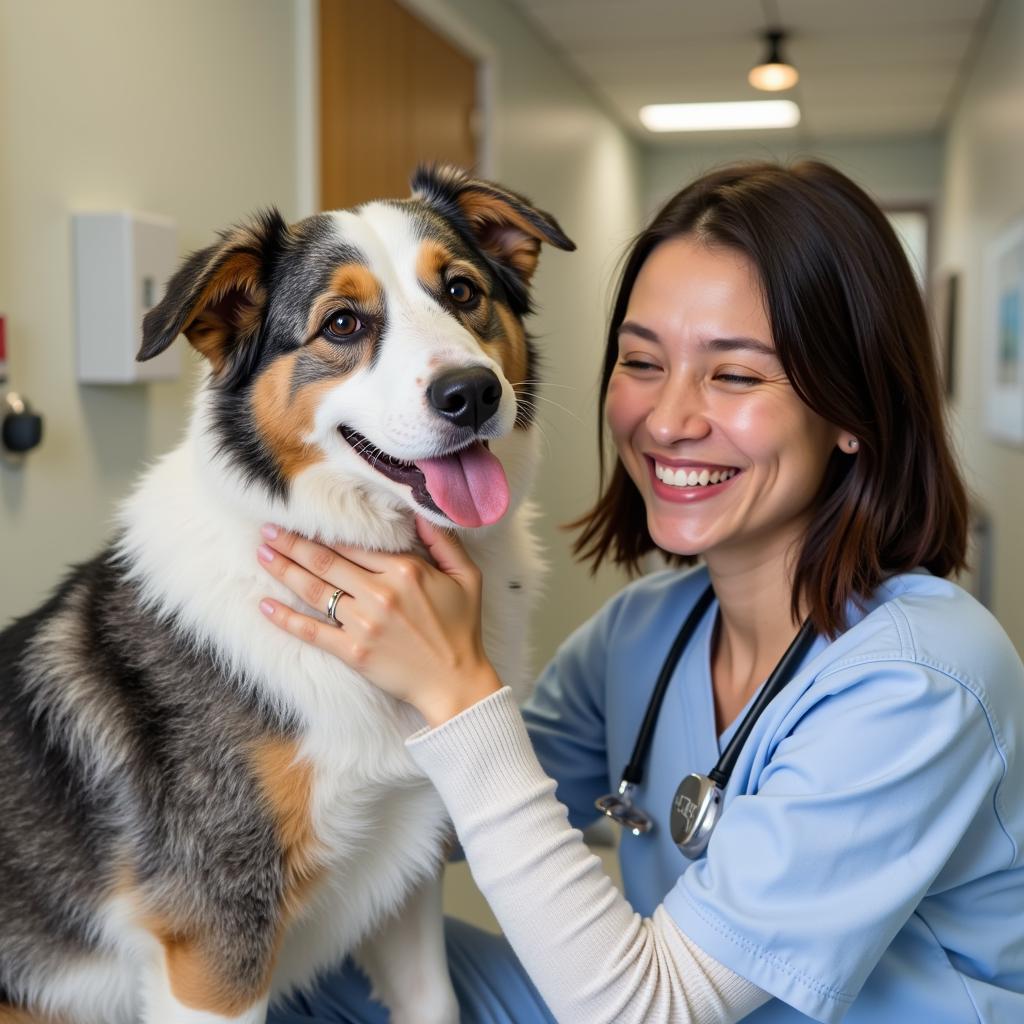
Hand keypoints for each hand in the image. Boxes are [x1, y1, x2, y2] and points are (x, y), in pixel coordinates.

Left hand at [256, 517, 501, 726]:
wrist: (456, 682)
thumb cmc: (461, 629)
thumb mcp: (467, 577)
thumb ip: (444, 542)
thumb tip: (420, 514)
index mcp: (405, 571)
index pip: (354, 545)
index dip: (324, 531)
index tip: (301, 519)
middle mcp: (379, 593)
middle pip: (325, 562)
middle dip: (293, 543)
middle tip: (268, 530)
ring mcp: (363, 624)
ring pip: (314, 590)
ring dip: (284, 570)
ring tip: (263, 554)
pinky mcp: (352, 652)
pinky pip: (311, 631)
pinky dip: (285, 618)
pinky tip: (265, 606)